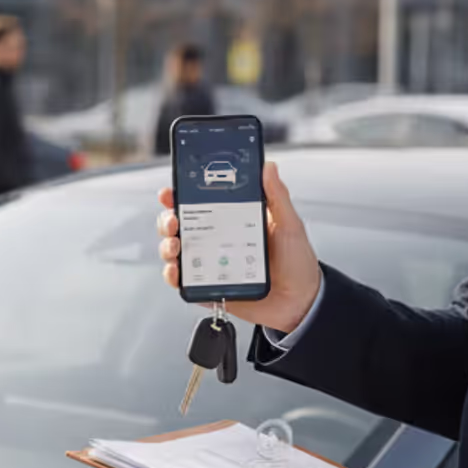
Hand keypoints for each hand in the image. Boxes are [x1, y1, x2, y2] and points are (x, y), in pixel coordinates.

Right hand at [157, 163, 322, 331]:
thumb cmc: (296, 261)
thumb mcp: (289, 224)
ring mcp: (210, 264)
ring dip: (167, 246)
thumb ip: (277, 196)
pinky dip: (173, 276)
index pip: (198, 203)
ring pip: (176, 251)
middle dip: (167, 220)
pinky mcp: (208, 287)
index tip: (170, 192)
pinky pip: (183, 282)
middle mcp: (216, 240)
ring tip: (175, 247)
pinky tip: (177, 272)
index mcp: (231, 220)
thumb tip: (269, 167)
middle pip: (179, 225)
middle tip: (173, 221)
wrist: (301, 301)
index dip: (179, 195)